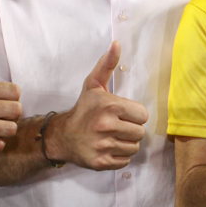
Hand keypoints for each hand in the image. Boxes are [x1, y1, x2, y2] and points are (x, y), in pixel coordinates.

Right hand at [50, 42, 147, 169]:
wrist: (63, 136)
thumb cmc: (84, 109)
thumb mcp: (94, 85)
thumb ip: (107, 64)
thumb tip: (117, 43)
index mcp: (109, 106)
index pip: (143, 115)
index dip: (134, 115)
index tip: (121, 114)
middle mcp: (106, 126)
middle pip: (140, 133)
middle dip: (131, 130)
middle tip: (117, 126)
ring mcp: (103, 146)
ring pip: (134, 148)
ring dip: (126, 143)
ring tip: (112, 137)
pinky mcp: (100, 162)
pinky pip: (125, 161)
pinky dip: (119, 156)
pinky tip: (108, 147)